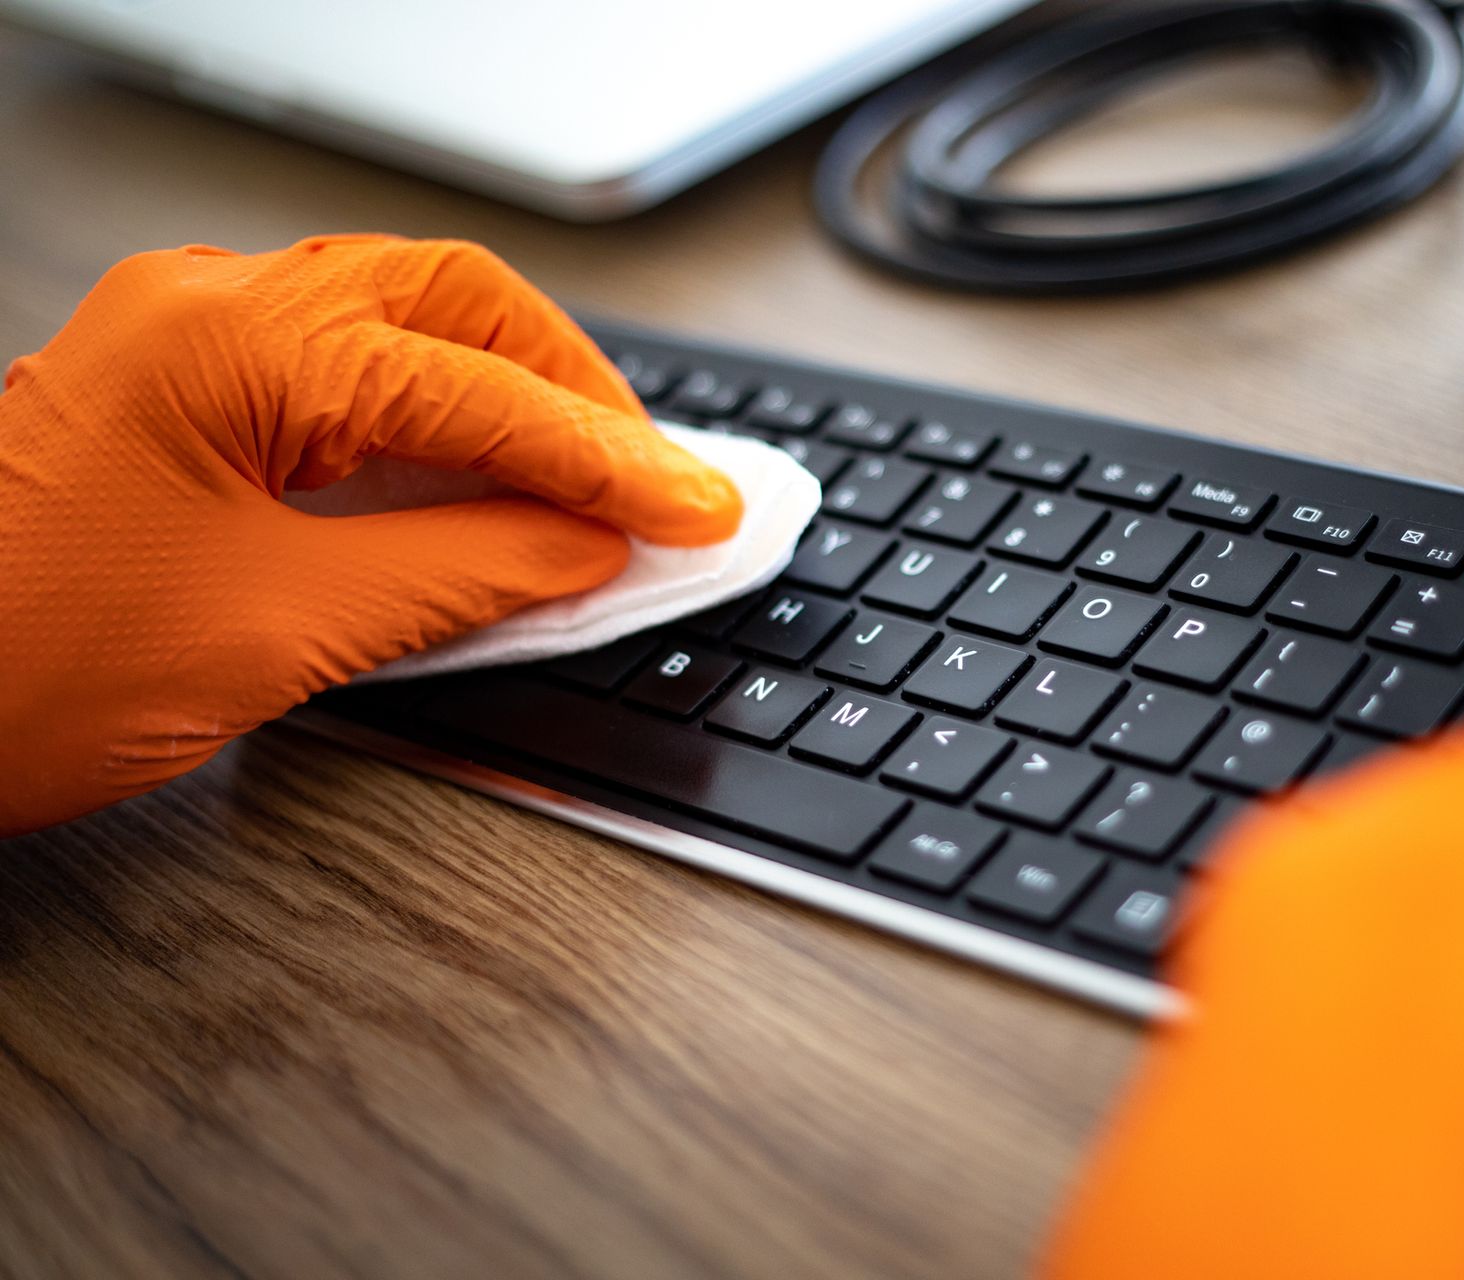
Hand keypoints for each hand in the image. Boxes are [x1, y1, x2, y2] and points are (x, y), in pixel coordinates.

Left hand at [0, 235, 741, 835]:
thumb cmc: (14, 669)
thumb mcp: (282, 631)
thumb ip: (463, 572)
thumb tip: (586, 546)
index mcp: (233, 342)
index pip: (480, 387)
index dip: (611, 460)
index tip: (698, 512)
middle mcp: (209, 312)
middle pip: (454, 303)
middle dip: (573, 389)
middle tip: (657, 481)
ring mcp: (185, 345)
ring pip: (402, 327)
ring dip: (511, 399)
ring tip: (597, 482)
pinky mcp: (177, 398)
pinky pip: (344, 376)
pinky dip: (437, 425)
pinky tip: (490, 484)